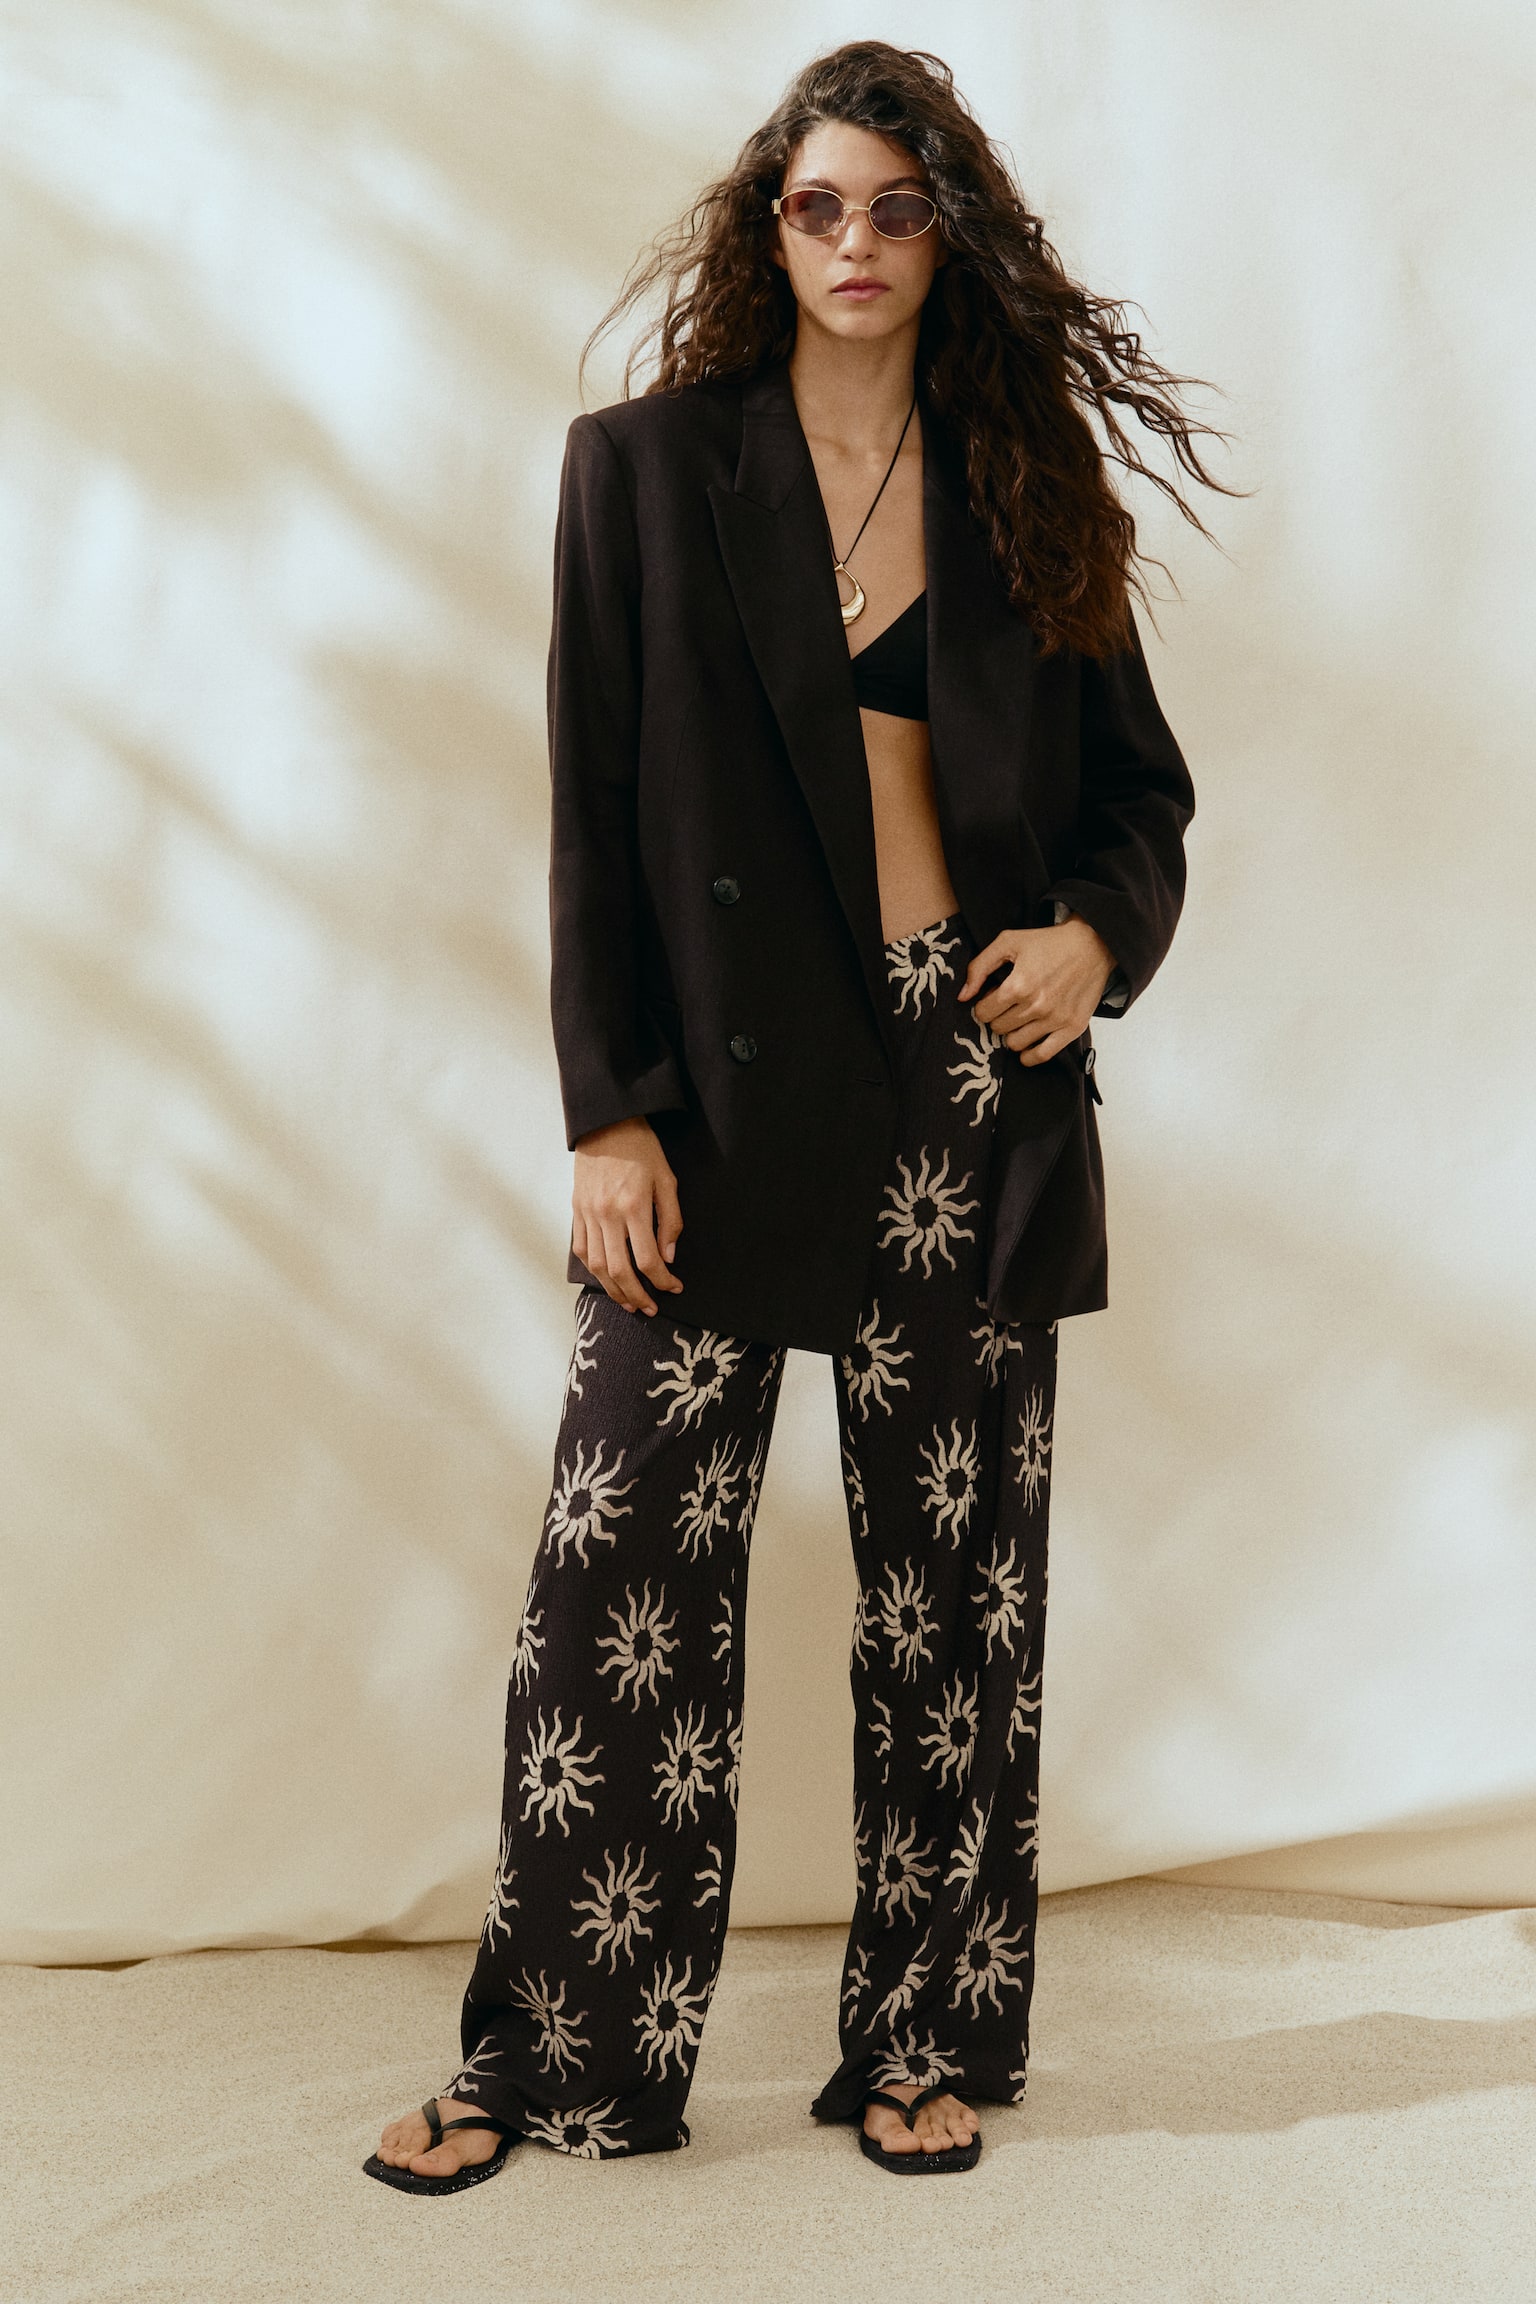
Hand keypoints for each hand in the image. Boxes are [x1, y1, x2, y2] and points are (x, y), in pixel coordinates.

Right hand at [571, 1117, 683, 1315]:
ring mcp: (588, 1214)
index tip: (674, 1287)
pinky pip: (582, 1249)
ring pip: (597, 1266)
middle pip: (620, 1271)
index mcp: (633, 1206)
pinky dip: (594, 1270)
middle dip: (637, 1295)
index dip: (662, 1280)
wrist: (606, 1124)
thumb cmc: (642, 1149)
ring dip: (614, 1290)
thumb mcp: (667, 1181)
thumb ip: (670, 1220)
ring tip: (629, 1303)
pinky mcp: (577, 1211)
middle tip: (651, 1308)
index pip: (648, 1259)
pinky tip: (607, 1278)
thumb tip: (668, 1256)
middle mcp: (607, 1214)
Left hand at [958, 917, 1116, 1065]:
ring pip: (1015, 1044)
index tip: (993, 998)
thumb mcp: (1008, 942)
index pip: (983, 1013)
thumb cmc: (1049, 942)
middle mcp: (1036, 1005)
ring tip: (1019, 1020)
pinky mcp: (1072, 1027)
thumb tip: (962, 997)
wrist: (1091, 945)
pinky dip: (1029, 1056)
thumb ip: (979, 967)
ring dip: (1012, 1034)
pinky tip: (1026, 1047)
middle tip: (1008, 1006)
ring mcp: (1055, 1019)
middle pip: (998, 1029)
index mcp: (1018, 985)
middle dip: (998, 1018)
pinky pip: (1042, 1055)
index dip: (983, 1006)